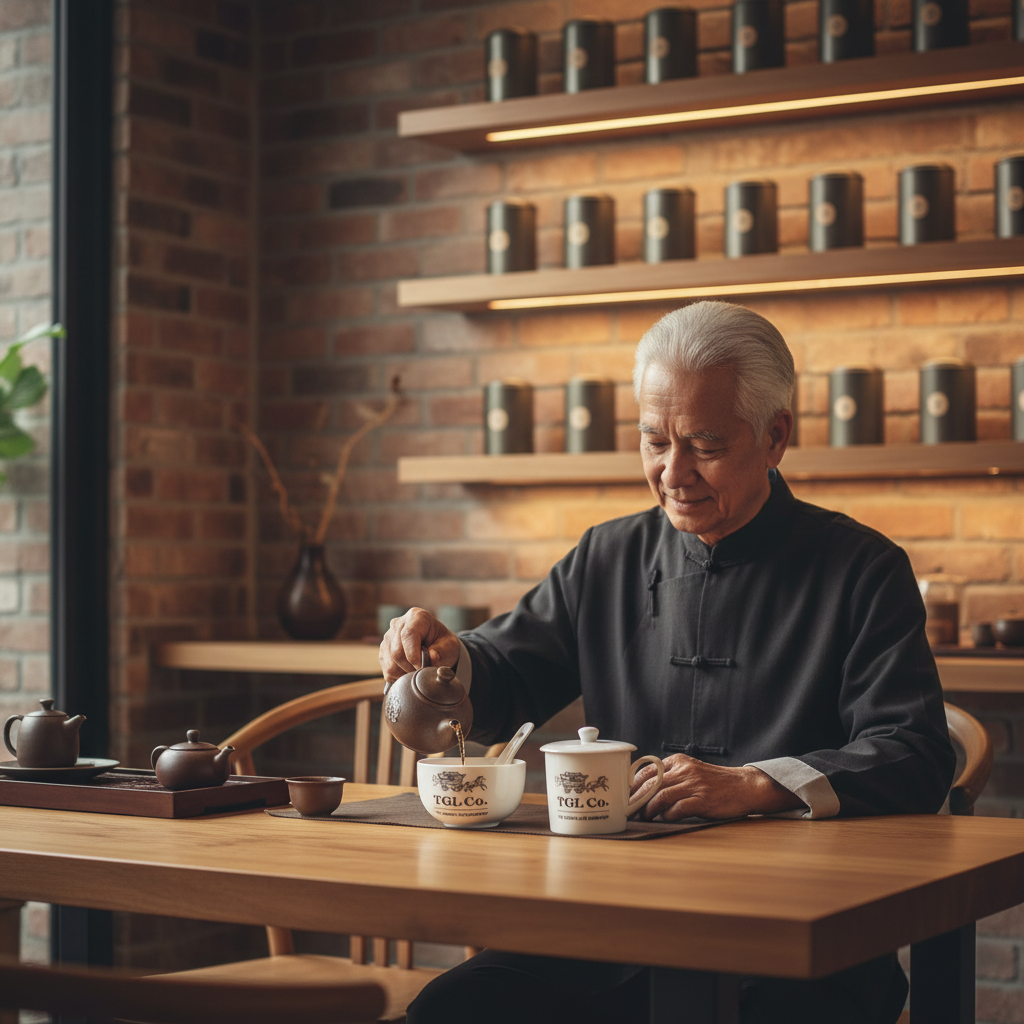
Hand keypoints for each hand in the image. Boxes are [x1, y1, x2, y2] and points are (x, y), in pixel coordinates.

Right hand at [379, 607, 460, 682]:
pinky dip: (399, 676)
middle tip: (423, 672)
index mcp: (416, 617)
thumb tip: (432, 657)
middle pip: (397, 652)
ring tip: (417, 671)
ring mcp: (388, 637)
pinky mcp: (384, 650)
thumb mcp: (449, 646)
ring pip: (390, 663)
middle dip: (410, 667)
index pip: (408, 635)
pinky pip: (387, 669)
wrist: (437, 646)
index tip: (422, 668)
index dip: (414, 655)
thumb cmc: (443, 644)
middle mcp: (398, 624)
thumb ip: (441, 652)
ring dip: (405, 673)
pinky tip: (409, 670)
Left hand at [631, 753, 804, 820]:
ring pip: (661, 797)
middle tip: (628, 811)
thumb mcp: (691, 770)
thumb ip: (671, 776)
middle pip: (651, 785)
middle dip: (636, 799)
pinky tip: (665, 818)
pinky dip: (668, 815)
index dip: (633, 784)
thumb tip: (644, 789)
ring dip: (649, 809)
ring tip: (643, 817)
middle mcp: (684, 770)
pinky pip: (678, 809)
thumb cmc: (715, 782)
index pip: (647, 770)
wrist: (744, 786)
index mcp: (678, 761)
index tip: (625, 796)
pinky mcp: (702, 800)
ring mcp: (694, 785)